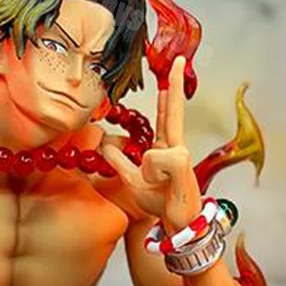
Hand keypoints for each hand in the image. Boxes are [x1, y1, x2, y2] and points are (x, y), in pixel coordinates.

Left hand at [100, 55, 201, 234]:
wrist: (179, 225)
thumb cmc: (162, 204)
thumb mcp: (132, 181)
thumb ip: (119, 161)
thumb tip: (103, 144)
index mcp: (167, 148)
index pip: (166, 114)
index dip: (169, 92)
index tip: (172, 69)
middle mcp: (177, 147)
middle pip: (173, 112)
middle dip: (175, 86)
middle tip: (179, 60)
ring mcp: (181, 155)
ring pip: (152, 151)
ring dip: (147, 170)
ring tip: (156, 186)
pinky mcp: (182, 165)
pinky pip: (155, 159)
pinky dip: (151, 172)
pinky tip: (161, 184)